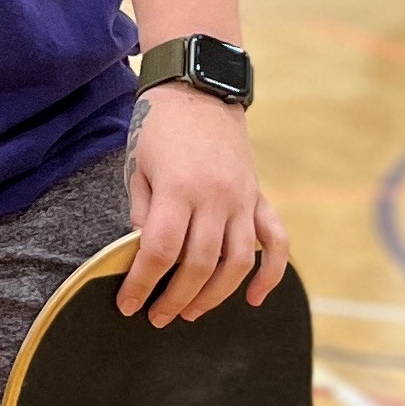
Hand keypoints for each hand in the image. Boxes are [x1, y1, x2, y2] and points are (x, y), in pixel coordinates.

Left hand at [117, 87, 287, 327]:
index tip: (129, 304)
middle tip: (156, 317)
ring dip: (214, 295)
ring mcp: (243, 199)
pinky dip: (271, 274)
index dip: (143, 283)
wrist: (199, 88)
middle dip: (175, 298)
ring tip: (190, 312)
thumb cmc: (159, 127)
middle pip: (199, 264)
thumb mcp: (138, 167)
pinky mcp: (259, 197)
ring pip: (237, 262)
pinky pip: (275, 241)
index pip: (161, 251)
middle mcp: (216, 197)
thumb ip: (144, 213)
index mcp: (179, 189)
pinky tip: (255, 298)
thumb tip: (148, 254)